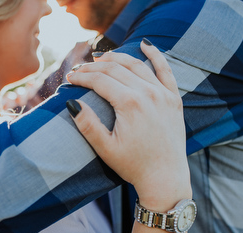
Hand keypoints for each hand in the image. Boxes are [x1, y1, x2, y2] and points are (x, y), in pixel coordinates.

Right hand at [66, 40, 190, 209]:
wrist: (165, 177)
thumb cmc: (133, 165)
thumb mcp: (105, 148)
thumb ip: (88, 125)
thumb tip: (72, 103)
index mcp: (130, 104)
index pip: (100, 80)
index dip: (82, 77)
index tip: (69, 78)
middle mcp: (148, 93)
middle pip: (116, 68)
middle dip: (94, 66)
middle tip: (79, 69)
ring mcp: (163, 94)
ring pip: (137, 65)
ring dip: (117, 58)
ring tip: (100, 58)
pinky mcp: (174, 99)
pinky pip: (165, 69)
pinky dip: (155, 55)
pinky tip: (145, 44)